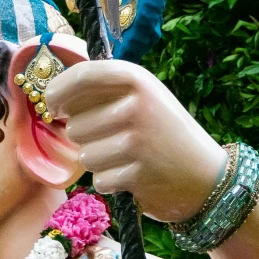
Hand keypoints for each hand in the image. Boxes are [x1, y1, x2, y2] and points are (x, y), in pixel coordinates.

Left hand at [39, 62, 224, 223]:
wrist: (206, 175)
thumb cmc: (165, 134)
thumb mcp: (143, 98)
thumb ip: (104, 91)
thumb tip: (53, 95)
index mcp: (136, 78)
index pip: (81, 75)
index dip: (58, 91)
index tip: (52, 105)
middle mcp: (135, 105)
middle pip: (75, 125)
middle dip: (87, 138)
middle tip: (116, 141)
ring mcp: (137, 140)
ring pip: (84, 155)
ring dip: (99, 162)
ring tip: (127, 159)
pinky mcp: (136, 172)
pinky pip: (99, 180)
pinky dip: (111, 182)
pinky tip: (134, 176)